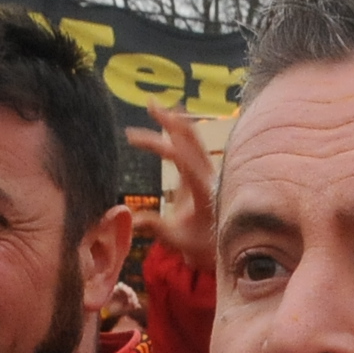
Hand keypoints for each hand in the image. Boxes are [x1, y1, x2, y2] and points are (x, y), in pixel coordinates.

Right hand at [125, 107, 216, 268]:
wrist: (223, 248)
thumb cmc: (201, 246)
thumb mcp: (177, 240)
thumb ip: (155, 227)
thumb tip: (132, 220)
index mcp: (204, 190)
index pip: (181, 159)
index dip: (156, 144)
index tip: (131, 137)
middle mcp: (210, 176)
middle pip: (191, 139)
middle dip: (169, 120)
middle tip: (149, 104)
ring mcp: (209, 173)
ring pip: (194, 138)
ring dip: (175, 121)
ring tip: (157, 105)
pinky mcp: (205, 173)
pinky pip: (194, 146)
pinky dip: (181, 130)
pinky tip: (171, 118)